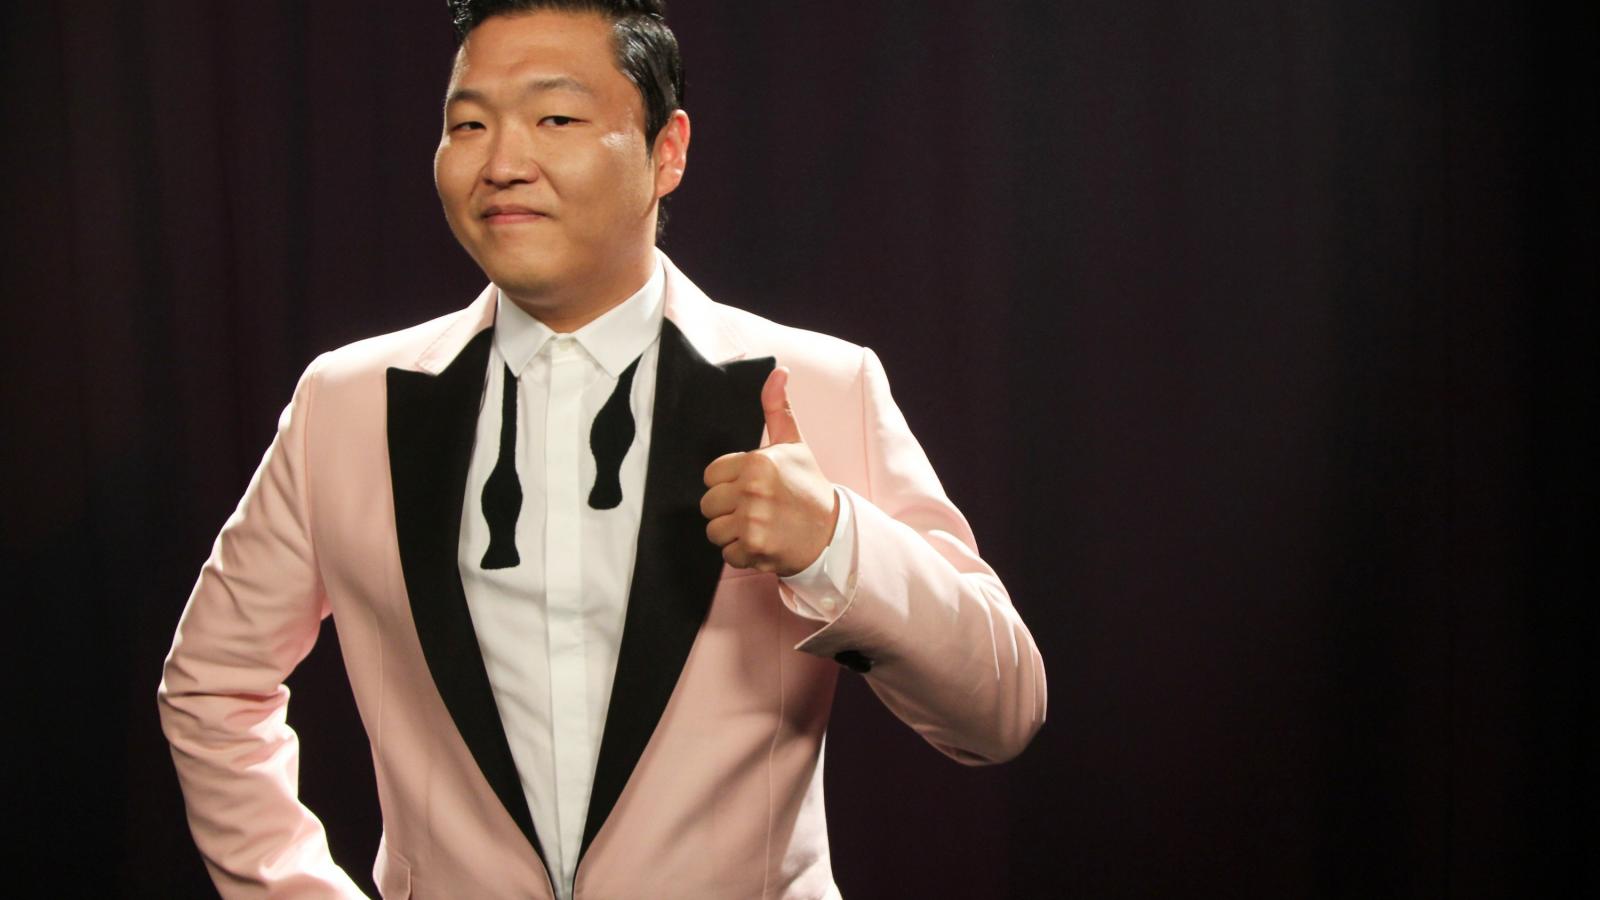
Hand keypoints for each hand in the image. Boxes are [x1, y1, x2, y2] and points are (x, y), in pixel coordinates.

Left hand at [701, 366, 838, 574]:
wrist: (832, 532)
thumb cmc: (808, 487)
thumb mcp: (795, 445)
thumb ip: (778, 409)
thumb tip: (778, 371)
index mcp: (757, 462)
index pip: (711, 475)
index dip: (727, 483)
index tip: (749, 488)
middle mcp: (753, 489)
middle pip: (708, 504)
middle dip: (727, 510)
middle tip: (755, 510)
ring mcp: (753, 520)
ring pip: (714, 530)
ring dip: (732, 533)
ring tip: (757, 527)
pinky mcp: (754, 547)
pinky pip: (726, 553)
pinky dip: (742, 553)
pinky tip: (762, 543)